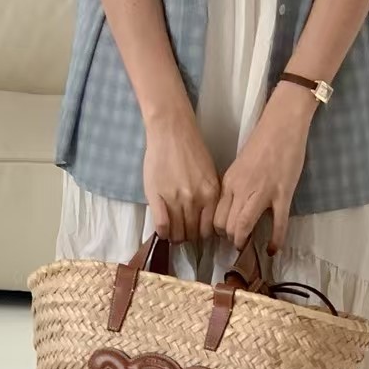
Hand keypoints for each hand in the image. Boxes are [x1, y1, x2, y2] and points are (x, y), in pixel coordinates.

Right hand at [143, 107, 220, 243]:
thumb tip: (205, 217)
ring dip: (174, 236)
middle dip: (187, 237)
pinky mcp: (157, 197)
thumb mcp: (209, 174)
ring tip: (172, 233)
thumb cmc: (190, 149)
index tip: (196, 232)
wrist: (171, 132)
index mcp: (211, 195)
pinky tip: (162, 230)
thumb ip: (208, 197)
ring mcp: (176, 199)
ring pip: (177, 232)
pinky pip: (161, 225)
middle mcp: (196, 200)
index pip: (208, 229)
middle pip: (192, 233)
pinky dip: (162, 232)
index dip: (201, 234)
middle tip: (182, 234)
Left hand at [214, 85, 312, 252]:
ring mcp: (262, 193)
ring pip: (243, 227)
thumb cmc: (262, 142)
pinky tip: (272, 250)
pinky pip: (278, 224)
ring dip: (244, 241)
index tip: (224, 234)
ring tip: (249, 246)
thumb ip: (235, 187)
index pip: (215, 215)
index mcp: (229, 182)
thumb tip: (234, 207)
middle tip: (237, 243)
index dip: (218, 230)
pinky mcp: (283, 194)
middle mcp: (241, 189)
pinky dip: (275, 240)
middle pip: (226, 225)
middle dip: (230, 238)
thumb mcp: (240, 166)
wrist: (282, 125)